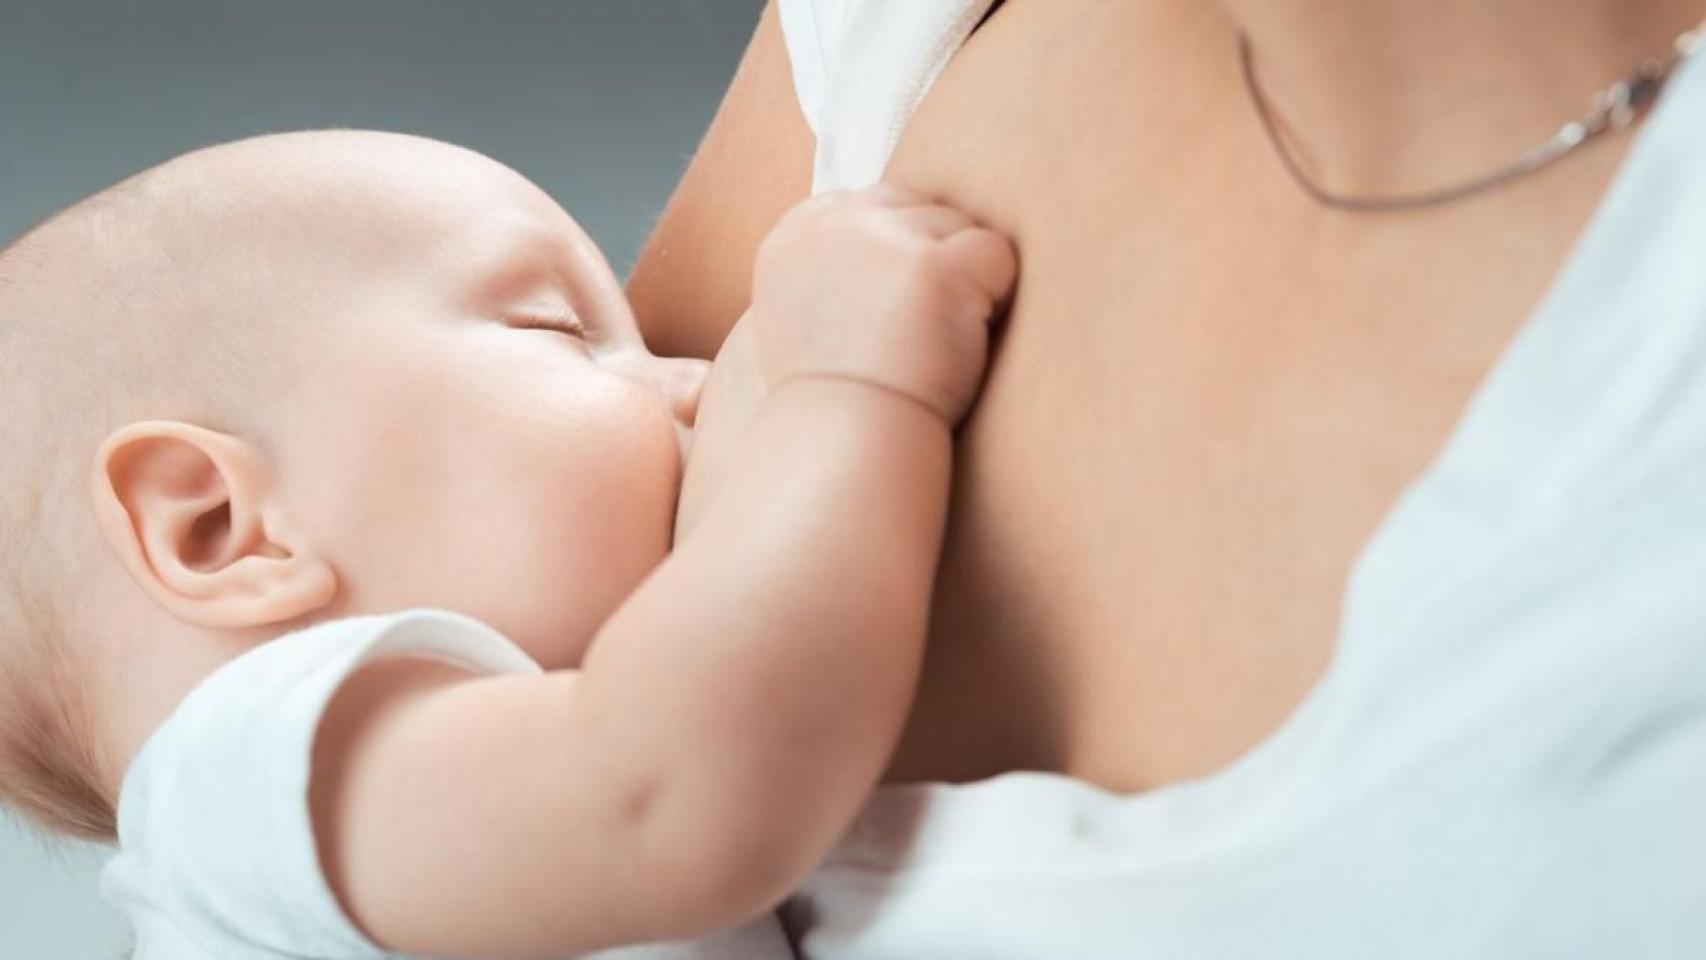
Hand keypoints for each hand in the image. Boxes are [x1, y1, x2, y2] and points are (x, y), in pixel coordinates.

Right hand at [749, 184, 1016, 423]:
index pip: (870, 204)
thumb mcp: (804, 320)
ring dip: (965, 281)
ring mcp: (884, 240)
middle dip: (934, 260)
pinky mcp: (935, 265)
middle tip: (921, 331)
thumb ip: (832, 267)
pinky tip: (966, 343)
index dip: (899, 253)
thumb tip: (891, 242)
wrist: (844, 445)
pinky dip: (997, 298)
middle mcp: (833, 226)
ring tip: (935, 343)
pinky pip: (997, 254)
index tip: (895, 308)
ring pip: (960, 229)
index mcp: (792, 237)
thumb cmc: (833, 403)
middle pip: (920, 208)